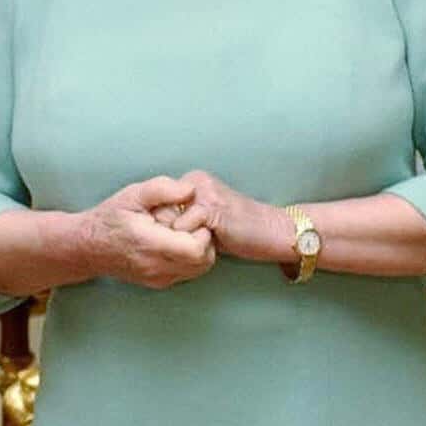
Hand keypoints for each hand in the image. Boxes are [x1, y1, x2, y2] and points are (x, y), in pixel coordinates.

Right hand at [76, 176, 215, 288]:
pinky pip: (188, 273)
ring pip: (199, 269)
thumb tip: (191, 190)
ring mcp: (158, 279)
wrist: (87, 247)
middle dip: (204, 240)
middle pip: (204, 261)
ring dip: (199, 250)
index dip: (201, 231)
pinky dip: (190, 258)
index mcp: (151, 245)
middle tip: (188, 224)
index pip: (196, 249)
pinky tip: (175, 243)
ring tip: (182, 233)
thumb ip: (163, 189)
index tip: (189, 217)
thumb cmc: (110, 218)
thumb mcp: (133, 194)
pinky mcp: (159, 283)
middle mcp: (156, 268)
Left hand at [164, 169, 291, 264]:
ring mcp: (203, 192)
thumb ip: (183, 218)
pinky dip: (189, 241)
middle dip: (164, 231)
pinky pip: (182, 226)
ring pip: (167, 220)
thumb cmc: (238, 231)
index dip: (159, 225)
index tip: (170, 238)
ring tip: (200, 242)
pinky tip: (210, 244)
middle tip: (184, 242)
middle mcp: (195, 181)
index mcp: (192, 182)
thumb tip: (153, 230)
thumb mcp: (204, 220)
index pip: (156, 202)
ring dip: (177, 238)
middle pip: (157, 210)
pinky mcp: (211, 206)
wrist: (272, 231)